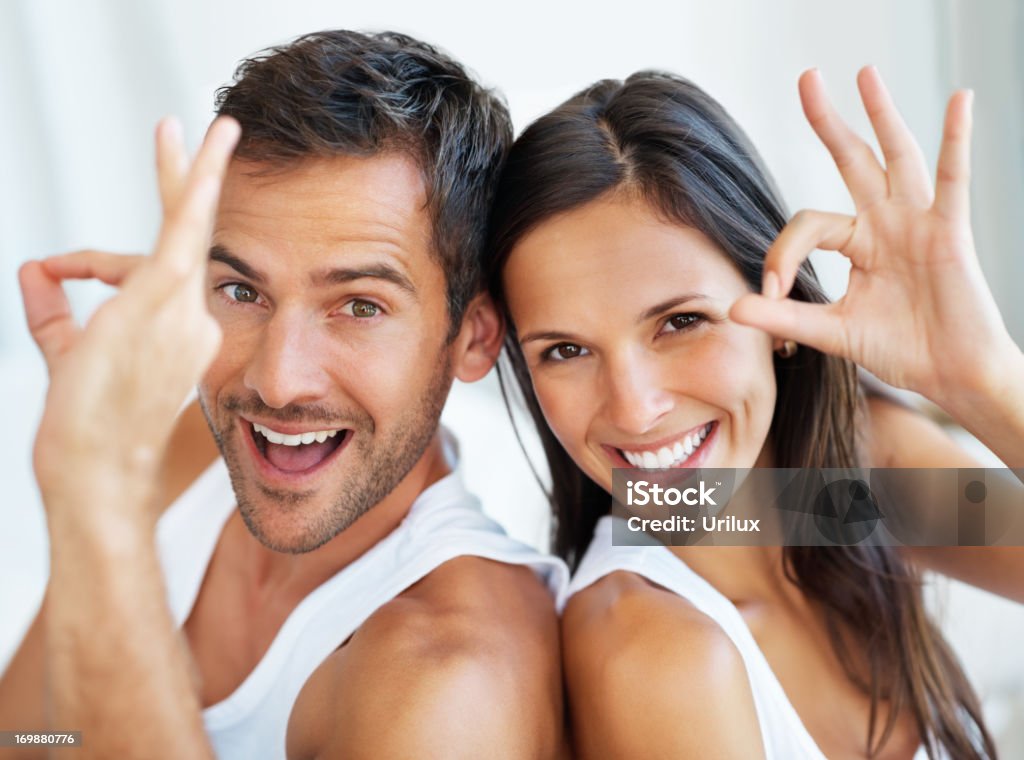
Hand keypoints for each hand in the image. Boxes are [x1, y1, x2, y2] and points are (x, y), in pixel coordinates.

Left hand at [19, 117, 239, 515]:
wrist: (98, 474)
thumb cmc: (86, 434)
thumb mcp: (67, 361)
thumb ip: (54, 316)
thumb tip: (34, 269)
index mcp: (181, 338)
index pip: (148, 275)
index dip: (92, 263)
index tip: (51, 267)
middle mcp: (195, 321)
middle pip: (187, 239)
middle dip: (193, 181)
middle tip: (210, 131)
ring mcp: (185, 309)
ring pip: (185, 226)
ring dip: (187, 173)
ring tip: (180, 126)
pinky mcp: (165, 296)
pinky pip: (185, 229)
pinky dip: (196, 184)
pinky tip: (204, 146)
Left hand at [730, 66, 1018, 413]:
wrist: (950, 375)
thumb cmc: (900, 349)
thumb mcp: (831, 333)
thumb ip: (784, 318)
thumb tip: (732, 308)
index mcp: (857, 244)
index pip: (807, 226)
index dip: (782, 254)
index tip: (771, 294)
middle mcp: (885, 223)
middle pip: (852, 161)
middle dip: (829, 123)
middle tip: (806, 79)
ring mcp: (917, 223)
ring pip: (896, 158)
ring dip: (880, 115)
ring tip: (864, 72)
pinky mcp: (949, 232)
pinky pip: (953, 179)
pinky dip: (956, 139)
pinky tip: (959, 101)